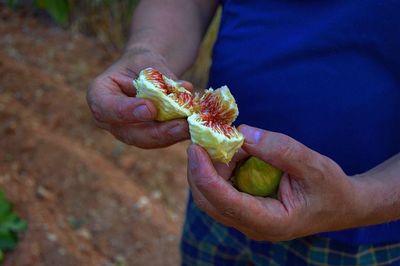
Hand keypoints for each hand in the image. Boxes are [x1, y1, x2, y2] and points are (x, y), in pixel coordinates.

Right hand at [87, 47, 192, 147]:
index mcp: (99, 95)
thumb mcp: (147, 61)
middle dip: (158, 132)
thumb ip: (161, 76)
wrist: (143, 73)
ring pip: (147, 140)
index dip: (127, 112)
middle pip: (129, 133)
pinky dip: (176, 135)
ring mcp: (126, 132)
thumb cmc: (140, 63)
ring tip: (190, 128)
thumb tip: (185, 88)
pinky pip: (160, 140)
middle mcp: (109, 119)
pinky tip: (192, 129)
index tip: (150, 109)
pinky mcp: (145, 137)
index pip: (107, 108)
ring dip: (171, 136)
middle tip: (181, 126)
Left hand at [187, 125, 362, 240]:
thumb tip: (243, 132)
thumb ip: (279, 150)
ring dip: (209, 167)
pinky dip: (220, 169)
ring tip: (225, 141)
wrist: (341, 205)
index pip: (224, 202)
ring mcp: (246, 220)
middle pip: (208, 201)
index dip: (204, 174)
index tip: (195, 147)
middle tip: (202, 137)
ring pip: (211, 196)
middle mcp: (251, 226)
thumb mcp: (313, 164)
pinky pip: (221, 190)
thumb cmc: (330, 187)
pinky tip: (233, 151)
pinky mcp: (245, 209)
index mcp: (268, 222)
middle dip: (199, 168)